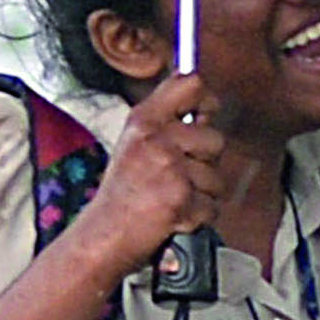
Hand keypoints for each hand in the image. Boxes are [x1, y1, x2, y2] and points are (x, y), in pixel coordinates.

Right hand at [72, 72, 225, 277]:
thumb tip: (206, 105)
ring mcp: (169, 170)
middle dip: (205, 162)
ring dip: (201, 193)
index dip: (206, 100)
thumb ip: (167, 122)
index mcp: (143, 121)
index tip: (203, 116)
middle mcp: (156, 140)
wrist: (103, 235)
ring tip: (170, 196)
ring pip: (217, 177)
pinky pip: (213, 206)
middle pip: (216, 138)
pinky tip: (174, 214)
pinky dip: (198, 216)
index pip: (190, 84)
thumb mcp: (135, 143)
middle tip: (175, 175)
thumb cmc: (124, 192)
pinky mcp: (181, 200)